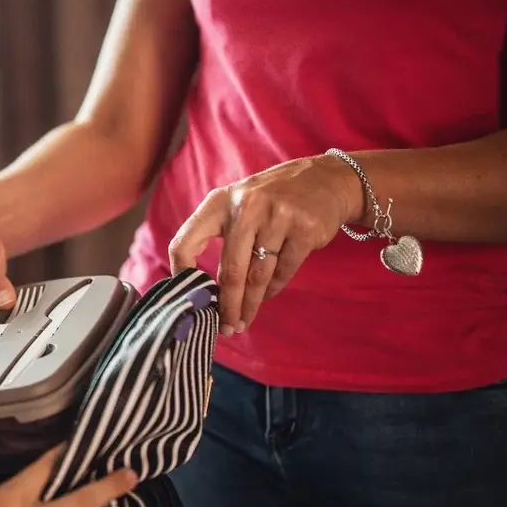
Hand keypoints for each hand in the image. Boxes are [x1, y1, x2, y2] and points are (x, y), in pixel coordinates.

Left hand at [168, 154, 360, 334]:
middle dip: (227, 305)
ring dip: (250, 304)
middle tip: (225, 327)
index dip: (181, 271)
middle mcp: (246, 207)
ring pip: (258, 275)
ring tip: (244, 321)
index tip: (188, 296)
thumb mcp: (238, 203)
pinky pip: (283, 271)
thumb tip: (201, 283)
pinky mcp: (304, 230)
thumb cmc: (270, 200)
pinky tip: (267, 295)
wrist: (326, 179)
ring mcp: (277, 217)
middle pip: (230, 270)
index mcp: (218, 202)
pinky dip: (273, 288)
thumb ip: (218, 232)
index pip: (185, 241)